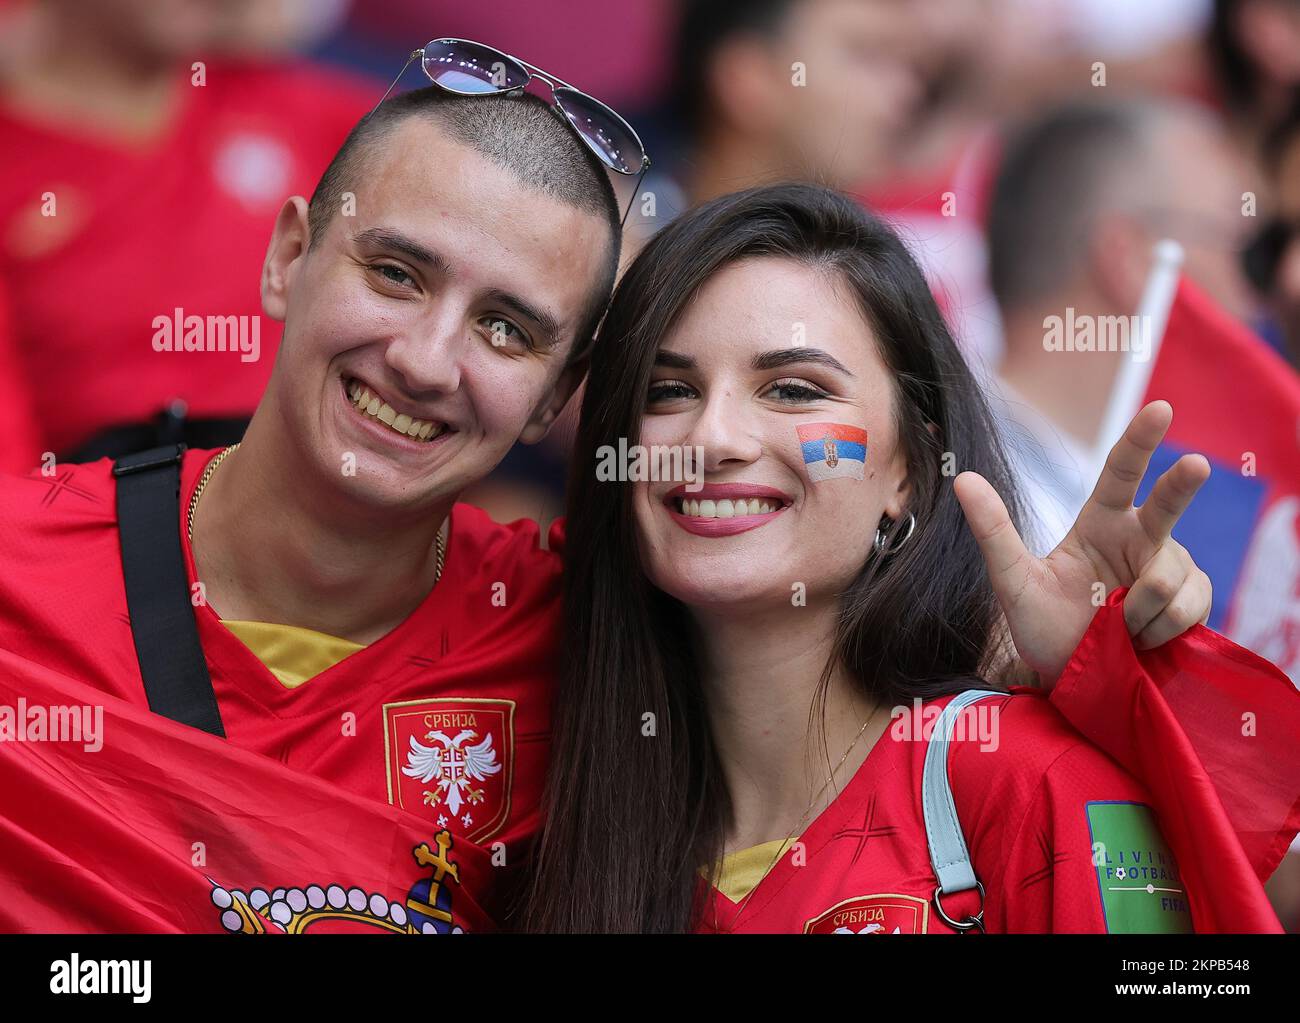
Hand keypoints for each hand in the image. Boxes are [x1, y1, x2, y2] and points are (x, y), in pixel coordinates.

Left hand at [954, 401, 1212, 685]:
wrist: (1071, 680)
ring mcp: (1171, 568)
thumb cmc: (1041, 626)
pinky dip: (1159, 628)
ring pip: (1168, 575)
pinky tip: (1142, 639)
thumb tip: (964, 477)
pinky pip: (1187, 606)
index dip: (1141, 440)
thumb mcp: (1012, 580)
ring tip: (1116, 629)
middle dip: (1184, 483)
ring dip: (1137, 612)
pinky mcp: (1193, 601)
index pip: (1122, 472)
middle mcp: (1142, 537)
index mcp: (1101, 522)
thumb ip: (992, 530)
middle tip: (1195, 463)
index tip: (1160, 409)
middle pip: (1170, 502)